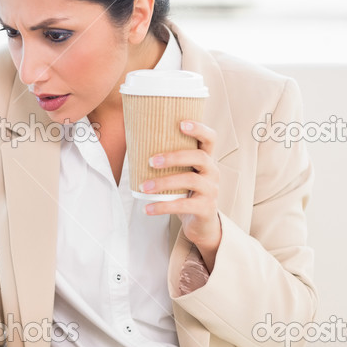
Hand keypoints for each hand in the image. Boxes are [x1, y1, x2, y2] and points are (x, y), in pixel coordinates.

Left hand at [138, 120, 221, 268]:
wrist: (200, 222)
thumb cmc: (185, 191)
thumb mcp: (181, 173)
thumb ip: (167, 160)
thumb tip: (133, 144)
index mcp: (206, 158)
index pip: (210, 138)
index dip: (199, 129)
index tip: (181, 123)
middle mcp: (212, 171)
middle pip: (199, 157)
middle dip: (174, 157)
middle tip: (151, 161)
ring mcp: (211, 190)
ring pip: (190, 180)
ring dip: (163, 182)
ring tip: (143, 186)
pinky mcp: (206, 208)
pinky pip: (183, 205)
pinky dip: (162, 206)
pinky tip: (147, 208)